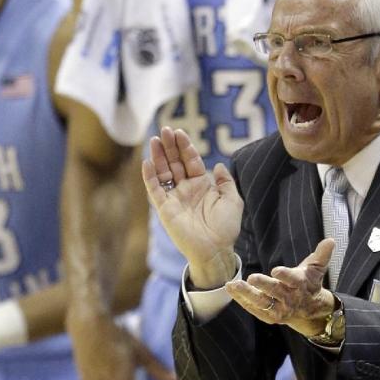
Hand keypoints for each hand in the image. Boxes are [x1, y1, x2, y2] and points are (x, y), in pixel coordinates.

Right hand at [142, 126, 242, 283]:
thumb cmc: (225, 228)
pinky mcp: (165, 209)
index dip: (185, 146)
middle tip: (164, 129)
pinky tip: (147, 162)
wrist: (215, 250)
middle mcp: (186, 190)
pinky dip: (150, 176)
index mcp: (201, 185)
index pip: (190, 160)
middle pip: (175, 163)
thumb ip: (226, 182)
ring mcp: (174, 199)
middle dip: (170, 146)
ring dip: (158, 156)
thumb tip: (219, 165)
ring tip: (155, 139)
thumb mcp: (232, 200)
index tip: (179, 132)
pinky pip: (155, 190)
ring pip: (163, 172)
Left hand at [228, 238, 336, 336]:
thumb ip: (322, 255)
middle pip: (275, 292)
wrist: (309, 310)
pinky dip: (242, 301)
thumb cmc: (309, 283)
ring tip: (232, 284)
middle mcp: (290, 299)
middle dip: (263, 285)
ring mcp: (279, 309)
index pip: (293, 280)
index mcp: (300, 285)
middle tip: (250, 278)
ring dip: (246, 294)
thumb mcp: (316, 269)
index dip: (285, 275)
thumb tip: (331, 240)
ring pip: (261, 302)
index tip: (276, 270)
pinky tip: (231, 290)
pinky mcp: (270, 316)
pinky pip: (254, 309)